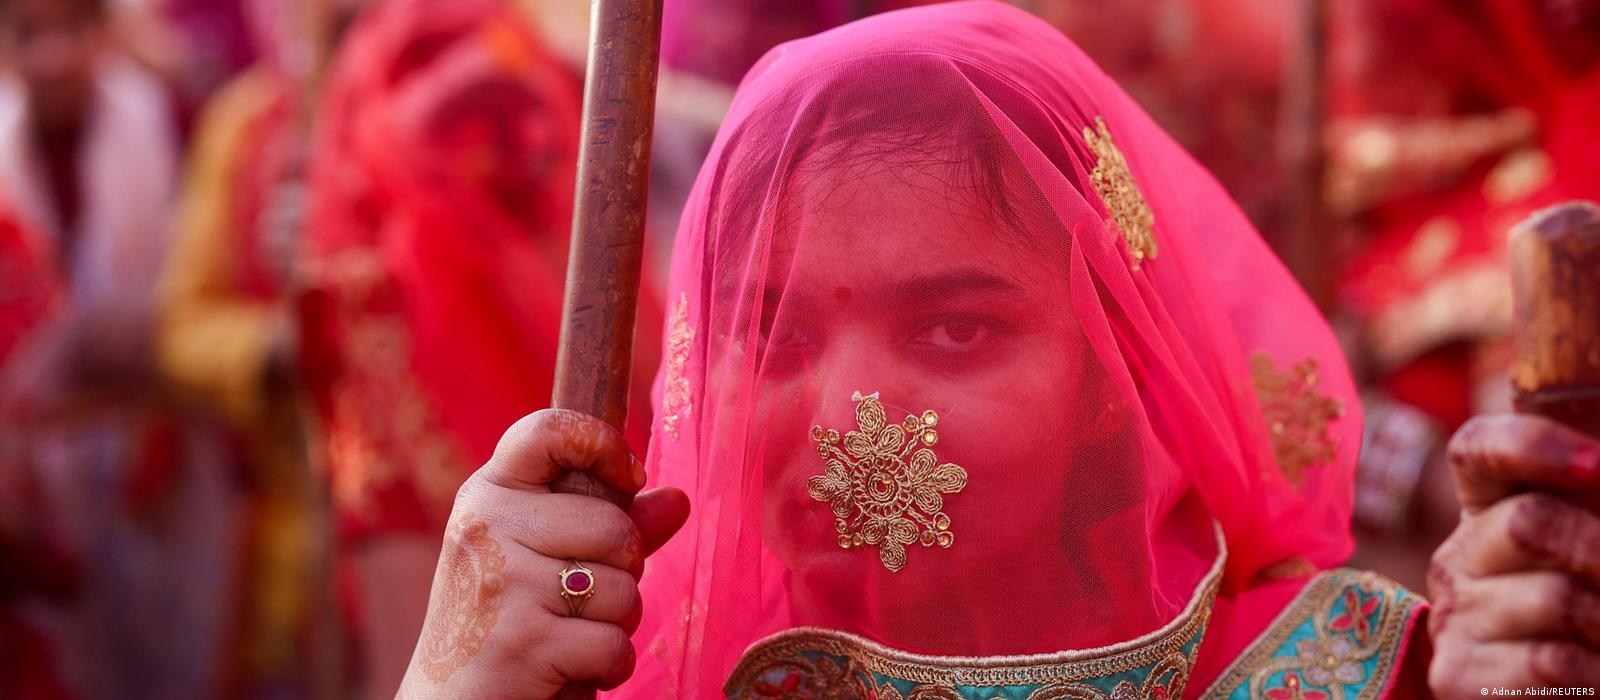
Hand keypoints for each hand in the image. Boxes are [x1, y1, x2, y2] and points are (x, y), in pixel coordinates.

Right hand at [396, 409, 689, 698]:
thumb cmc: (506, 625)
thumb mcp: (550, 563)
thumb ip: (611, 528)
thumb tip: (678, 500)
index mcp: (490, 495)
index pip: (547, 429)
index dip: (602, 443)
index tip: (628, 477)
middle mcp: (487, 527)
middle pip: (614, 526)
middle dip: (623, 571)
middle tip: (580, 599)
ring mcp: (502, 583)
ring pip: (623, 587)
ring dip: (616, 623)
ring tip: (569, 634)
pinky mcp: (522, 641)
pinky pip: (613, 642)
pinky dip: (609, 665)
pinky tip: (571, 669)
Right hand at [1427, 413, 1599, 695]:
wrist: (1564, 695)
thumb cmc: (1588, 619)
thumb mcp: (1587, 550)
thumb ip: (1592, 505)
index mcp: (1489, 510)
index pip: (1477, 450)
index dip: (1530, 444)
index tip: (1596, 465)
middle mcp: (1460, 556)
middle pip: (1528, 521)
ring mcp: (1455, 615)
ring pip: (1555, 597)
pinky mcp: (1458, 674)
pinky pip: (1552, 662)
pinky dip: (1597, 674)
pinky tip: (1596, 676)